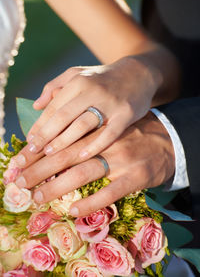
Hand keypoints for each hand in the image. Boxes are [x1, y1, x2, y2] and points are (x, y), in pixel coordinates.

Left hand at [12, 112, 174, 215]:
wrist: (168, 141)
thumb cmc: (134, 131)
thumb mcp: (109, 120)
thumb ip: (85, 124)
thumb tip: (56, 131)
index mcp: (98, 126)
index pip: (61, 138)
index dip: (38, 150)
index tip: (18, 161)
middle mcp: (106, 141)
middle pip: (66, 156)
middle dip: (39, 169)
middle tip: (19, 182)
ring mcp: (121, 160)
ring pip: (84, 173)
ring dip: (57, 187)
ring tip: (37, 197)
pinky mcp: (136, 177)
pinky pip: (110, 193)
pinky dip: (90, 202)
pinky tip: (73, 210)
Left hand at [24, 56, 160, 161]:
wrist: (139, 74)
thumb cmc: (102, 78)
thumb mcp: (78, 74)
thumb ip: (55, 86)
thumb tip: (36, 105)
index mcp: (78, 81)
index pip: (53, 106)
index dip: (39, 124)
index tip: (29, 141)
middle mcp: (92, 90)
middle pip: (63, 116)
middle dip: (45, 135)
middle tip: (32, 152)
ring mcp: (110, 103)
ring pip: (82, 125)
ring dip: (64, 141)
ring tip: (49, 154)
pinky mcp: (126, 114)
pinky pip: (109, 132)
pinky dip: (96, 145)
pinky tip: (83, 156)